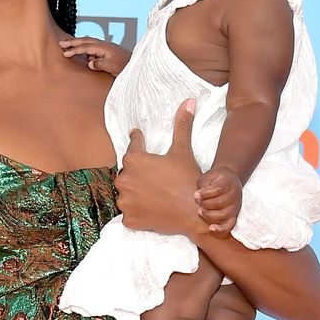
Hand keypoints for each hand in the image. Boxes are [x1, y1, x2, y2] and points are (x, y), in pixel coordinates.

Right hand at [60, 36, 131, 75]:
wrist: (137, 64)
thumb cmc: (126, 66)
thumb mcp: (113, 67)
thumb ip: (100, 64)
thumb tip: (89, 63)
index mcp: (104, 48)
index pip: (86, 47)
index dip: (74, 50)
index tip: (65, 53)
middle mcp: (104, 45)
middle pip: (85, 41)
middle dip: (72, 42)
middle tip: (61, 43)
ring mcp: (105, 47)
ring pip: (88, 42)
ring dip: (77, 43)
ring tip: (68, 45)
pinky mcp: (106, 51)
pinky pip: (92, 47)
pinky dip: (84, 47)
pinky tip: (81, 52)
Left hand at [113, 98, 203, 235]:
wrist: (195, 214)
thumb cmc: (188, 180)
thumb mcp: (183, 151)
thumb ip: (182, 126)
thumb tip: (188, 101)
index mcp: (134, 159)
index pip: (133, 145)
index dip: (138, 141)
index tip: (138, 137)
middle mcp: (124, 179)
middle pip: (128, 172)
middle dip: (138, 172)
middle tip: (155, 176)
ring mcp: (124, 200)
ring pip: (127, 193)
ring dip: (135, 192)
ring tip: (153, 193)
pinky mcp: (128, 219)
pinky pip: (129, 213)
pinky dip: (137, 211)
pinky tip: (150, 208)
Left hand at [196, 167, 241, 235]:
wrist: (229, 180)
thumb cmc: (216, 179)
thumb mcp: (208, 176)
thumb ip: (203, 185)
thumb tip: (197, 196)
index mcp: (229, 183)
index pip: (218, 189)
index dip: (205, 193)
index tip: (196, 194)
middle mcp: (235, 195)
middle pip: (220, 203)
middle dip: (205, 204)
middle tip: (198, 202)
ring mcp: (235, 206)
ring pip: (223, 215)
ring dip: (208, 214)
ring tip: (200, 211)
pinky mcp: (234, 216)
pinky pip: (229, 225)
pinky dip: (221, 229)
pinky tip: (211, 228)